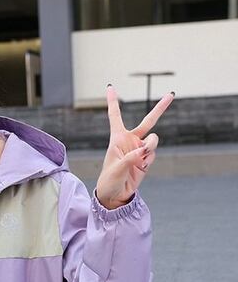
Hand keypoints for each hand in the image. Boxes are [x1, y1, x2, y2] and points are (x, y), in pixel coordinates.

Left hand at [96, 84, 173, 208]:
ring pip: (154, 140)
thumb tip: (144, 150)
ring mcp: (140, 149)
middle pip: (148, 121)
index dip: (113, 101)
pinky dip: (150, 159)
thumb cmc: (109, 180)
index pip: (115, 116)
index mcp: (117, 138)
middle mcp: (130, 140)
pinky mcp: (146, 158)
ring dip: (150, 147)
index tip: (110, 87)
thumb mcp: (116, 169)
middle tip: (172, 94)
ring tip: (142, 158)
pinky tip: (142, 167)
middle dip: (160, 108)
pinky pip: (153, 154)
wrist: (115, 195)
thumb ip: (131, 158)